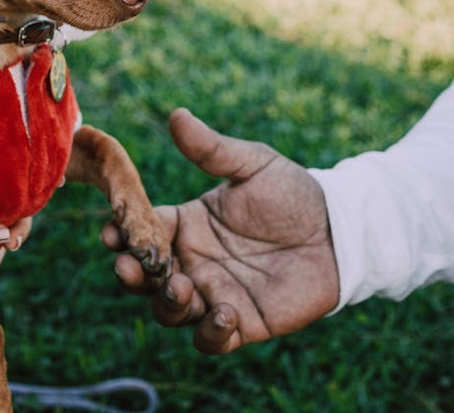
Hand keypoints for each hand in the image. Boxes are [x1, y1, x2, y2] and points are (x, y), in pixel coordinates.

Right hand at [103, 108, 338, 353]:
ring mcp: (214, 294)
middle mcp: (192, 262)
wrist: (342, 231)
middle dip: (131, 275)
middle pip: (144, 278)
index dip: (121, 234)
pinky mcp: (243, 323)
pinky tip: (224, 313)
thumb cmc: (294, 193)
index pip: (141, 232)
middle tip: (132, 268)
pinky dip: (209, 333)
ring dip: (167, 304)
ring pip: (169, 311)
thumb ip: (212, 148)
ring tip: (182, 288)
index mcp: (185, 225)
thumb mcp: (252, 164)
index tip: (111, 232)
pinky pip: (211, 339)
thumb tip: (176, 114)